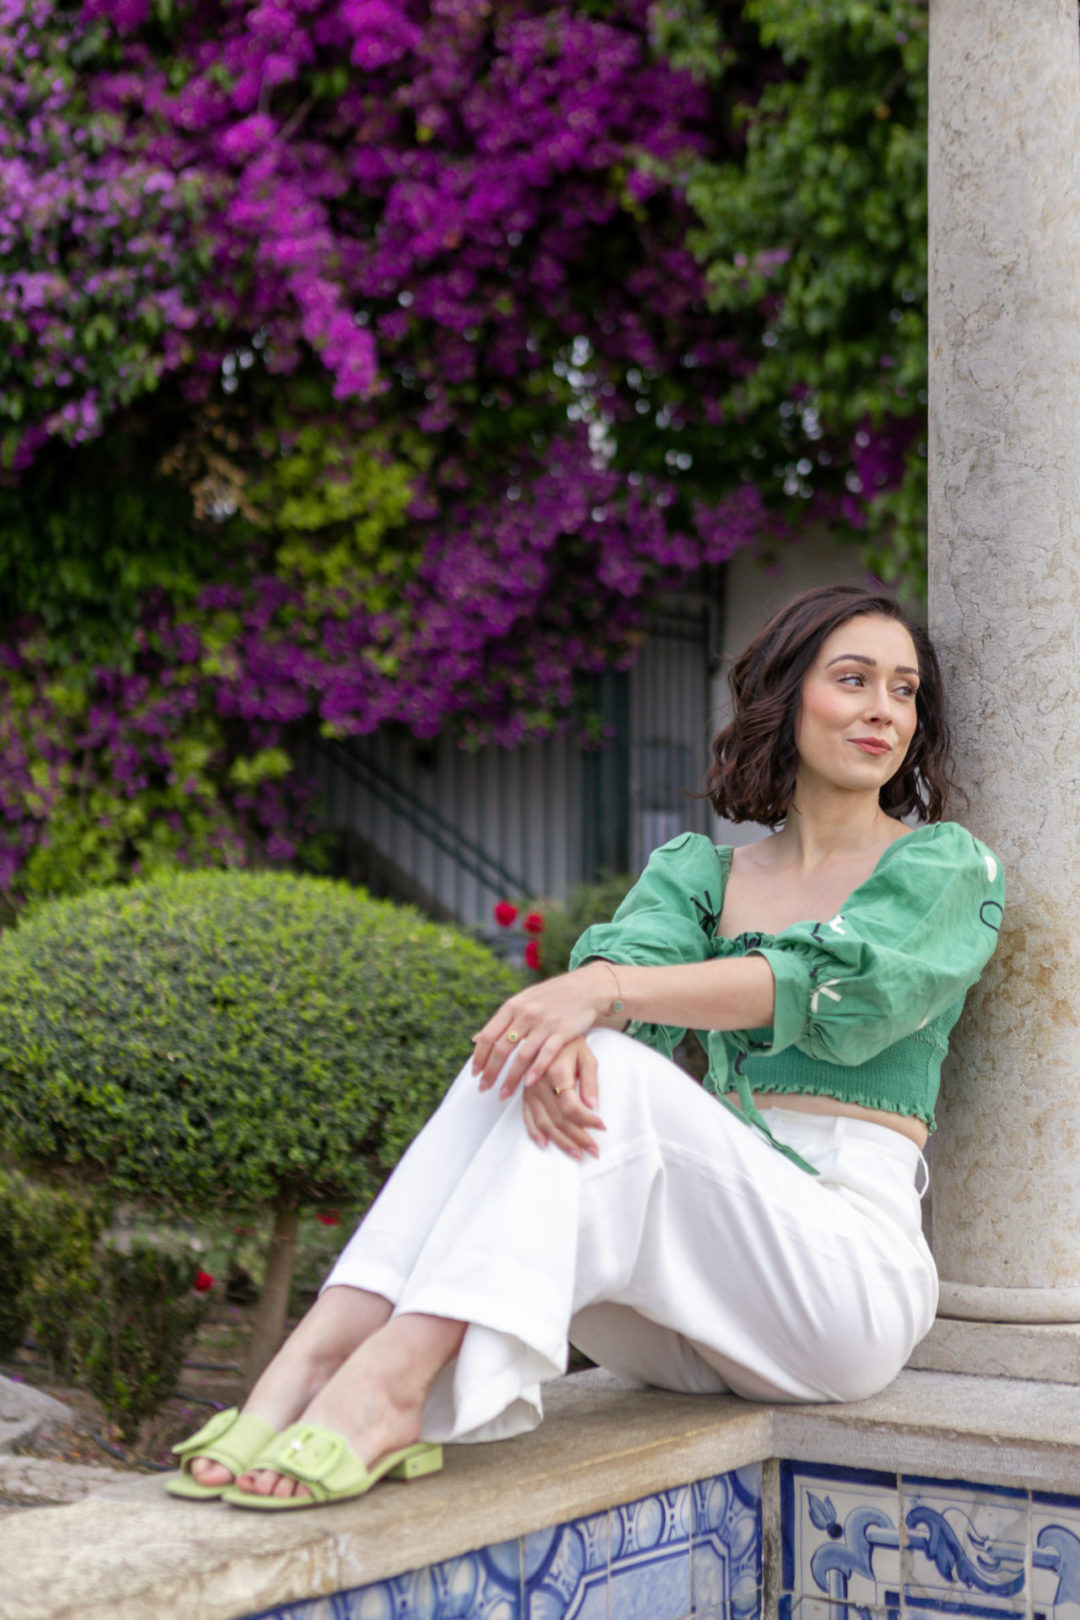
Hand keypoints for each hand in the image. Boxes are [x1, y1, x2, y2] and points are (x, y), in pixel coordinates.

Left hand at [471, 964, 610, 1096]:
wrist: (586, 987)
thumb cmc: (551, 996)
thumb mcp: (523, 1001)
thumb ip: (501, 1021)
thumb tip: (475, 1039)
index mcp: (512, 1006)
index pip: (488, 1035)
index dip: (479, 1057)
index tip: (475, 1074)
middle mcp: (526, 1014)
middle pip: (501, 1048)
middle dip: (490, 1072)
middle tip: (484, 1089)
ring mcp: (544, 1023)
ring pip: (522, 1056)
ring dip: (510, 1078)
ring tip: (504, 1094)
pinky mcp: (563, 1031)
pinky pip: (546, 1054)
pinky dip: (536, 1070)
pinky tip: (528, 1084)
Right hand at [521, 1038, 603, 1158]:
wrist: (547, 1029)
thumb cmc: (572, 1043)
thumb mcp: (587, 1056)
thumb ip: (591, 1082)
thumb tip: (594, 1107)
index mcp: (556, 1071)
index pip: (571, 1106)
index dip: (587, 1120)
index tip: (603, 1127)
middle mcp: (539, 1083)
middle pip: (559, 1119)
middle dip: (578, 1138)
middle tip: (594, 1151)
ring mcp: (529, 1090)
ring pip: (544, 1123)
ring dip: (561, 1142)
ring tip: (578, 1154)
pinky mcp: (523, 1093)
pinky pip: (526, 1117)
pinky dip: (535, 1133)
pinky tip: (545, 1145)